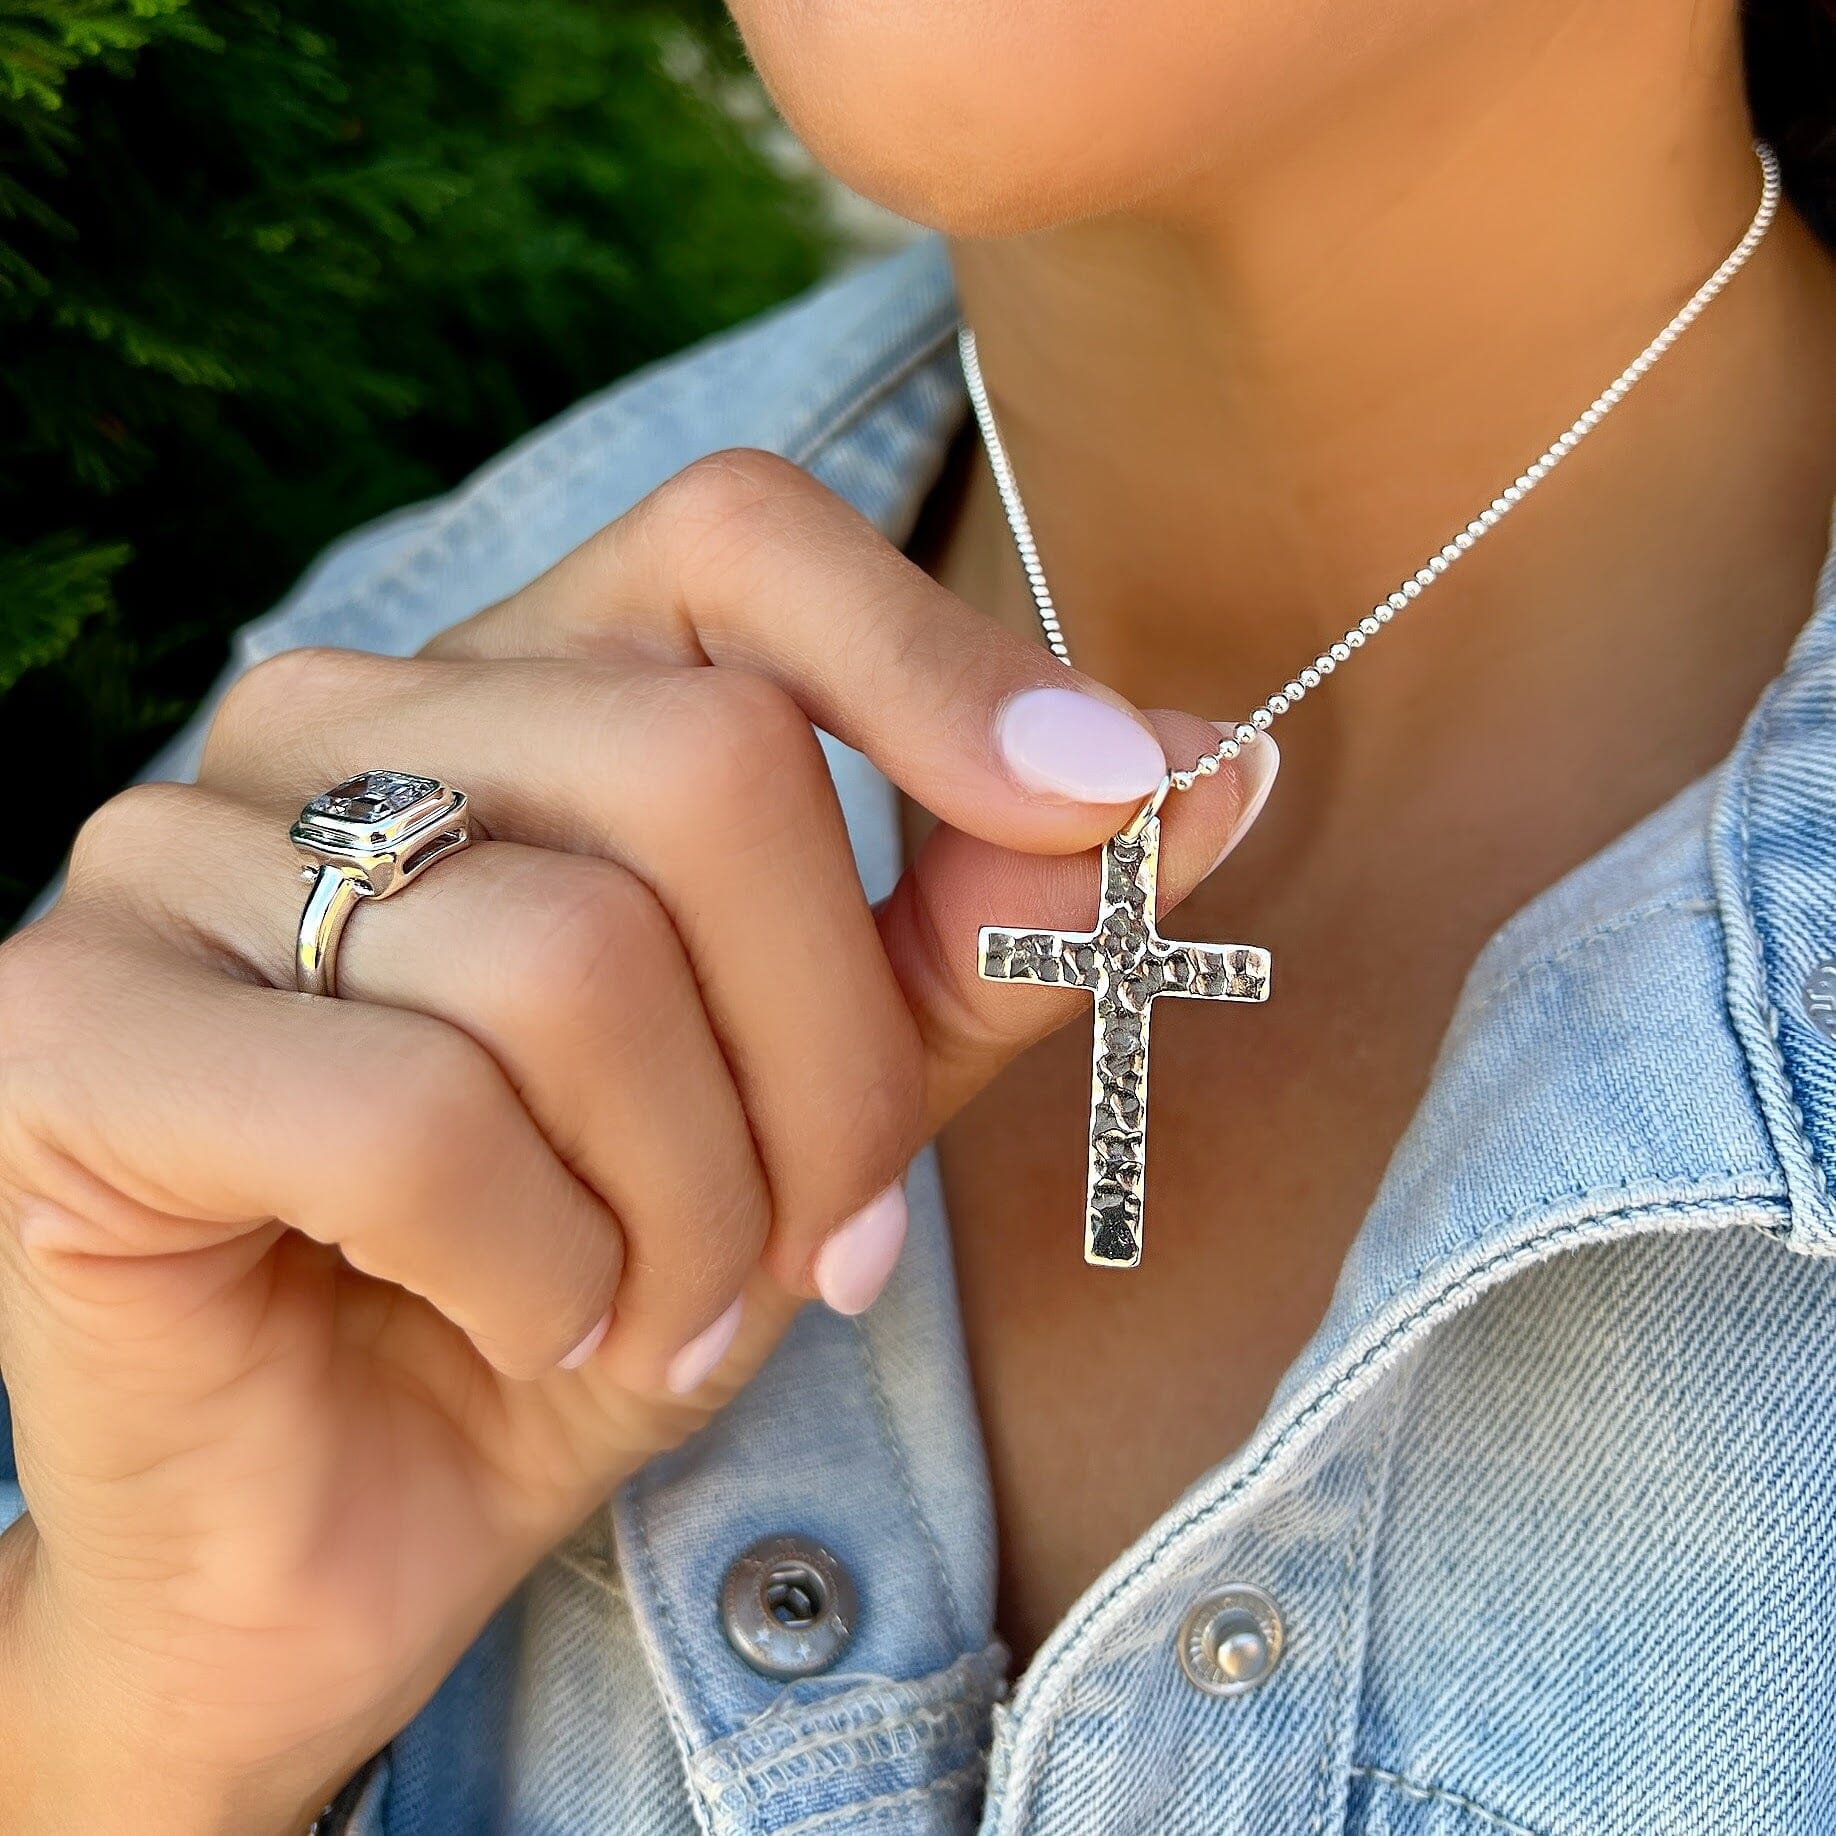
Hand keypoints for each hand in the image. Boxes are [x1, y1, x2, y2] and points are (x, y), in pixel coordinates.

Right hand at [0, 451, 1273, 1832]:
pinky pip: (412, 1116)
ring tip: (666, 1309)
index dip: (941, 661)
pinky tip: (516, 1321)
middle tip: (817, 1247)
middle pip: (711, 771)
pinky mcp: (67, 1029)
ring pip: (577, 962)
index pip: (737, 539)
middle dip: (834, 1068)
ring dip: (696, 1205)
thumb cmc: (597, 1285)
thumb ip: (985, 932)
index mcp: (512, 693)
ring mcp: (173, 853)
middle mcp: (331, 719)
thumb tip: (1213, 766)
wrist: (342, 1528)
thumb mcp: (830, 1106)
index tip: (1116, 801)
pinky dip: (535, 1271)